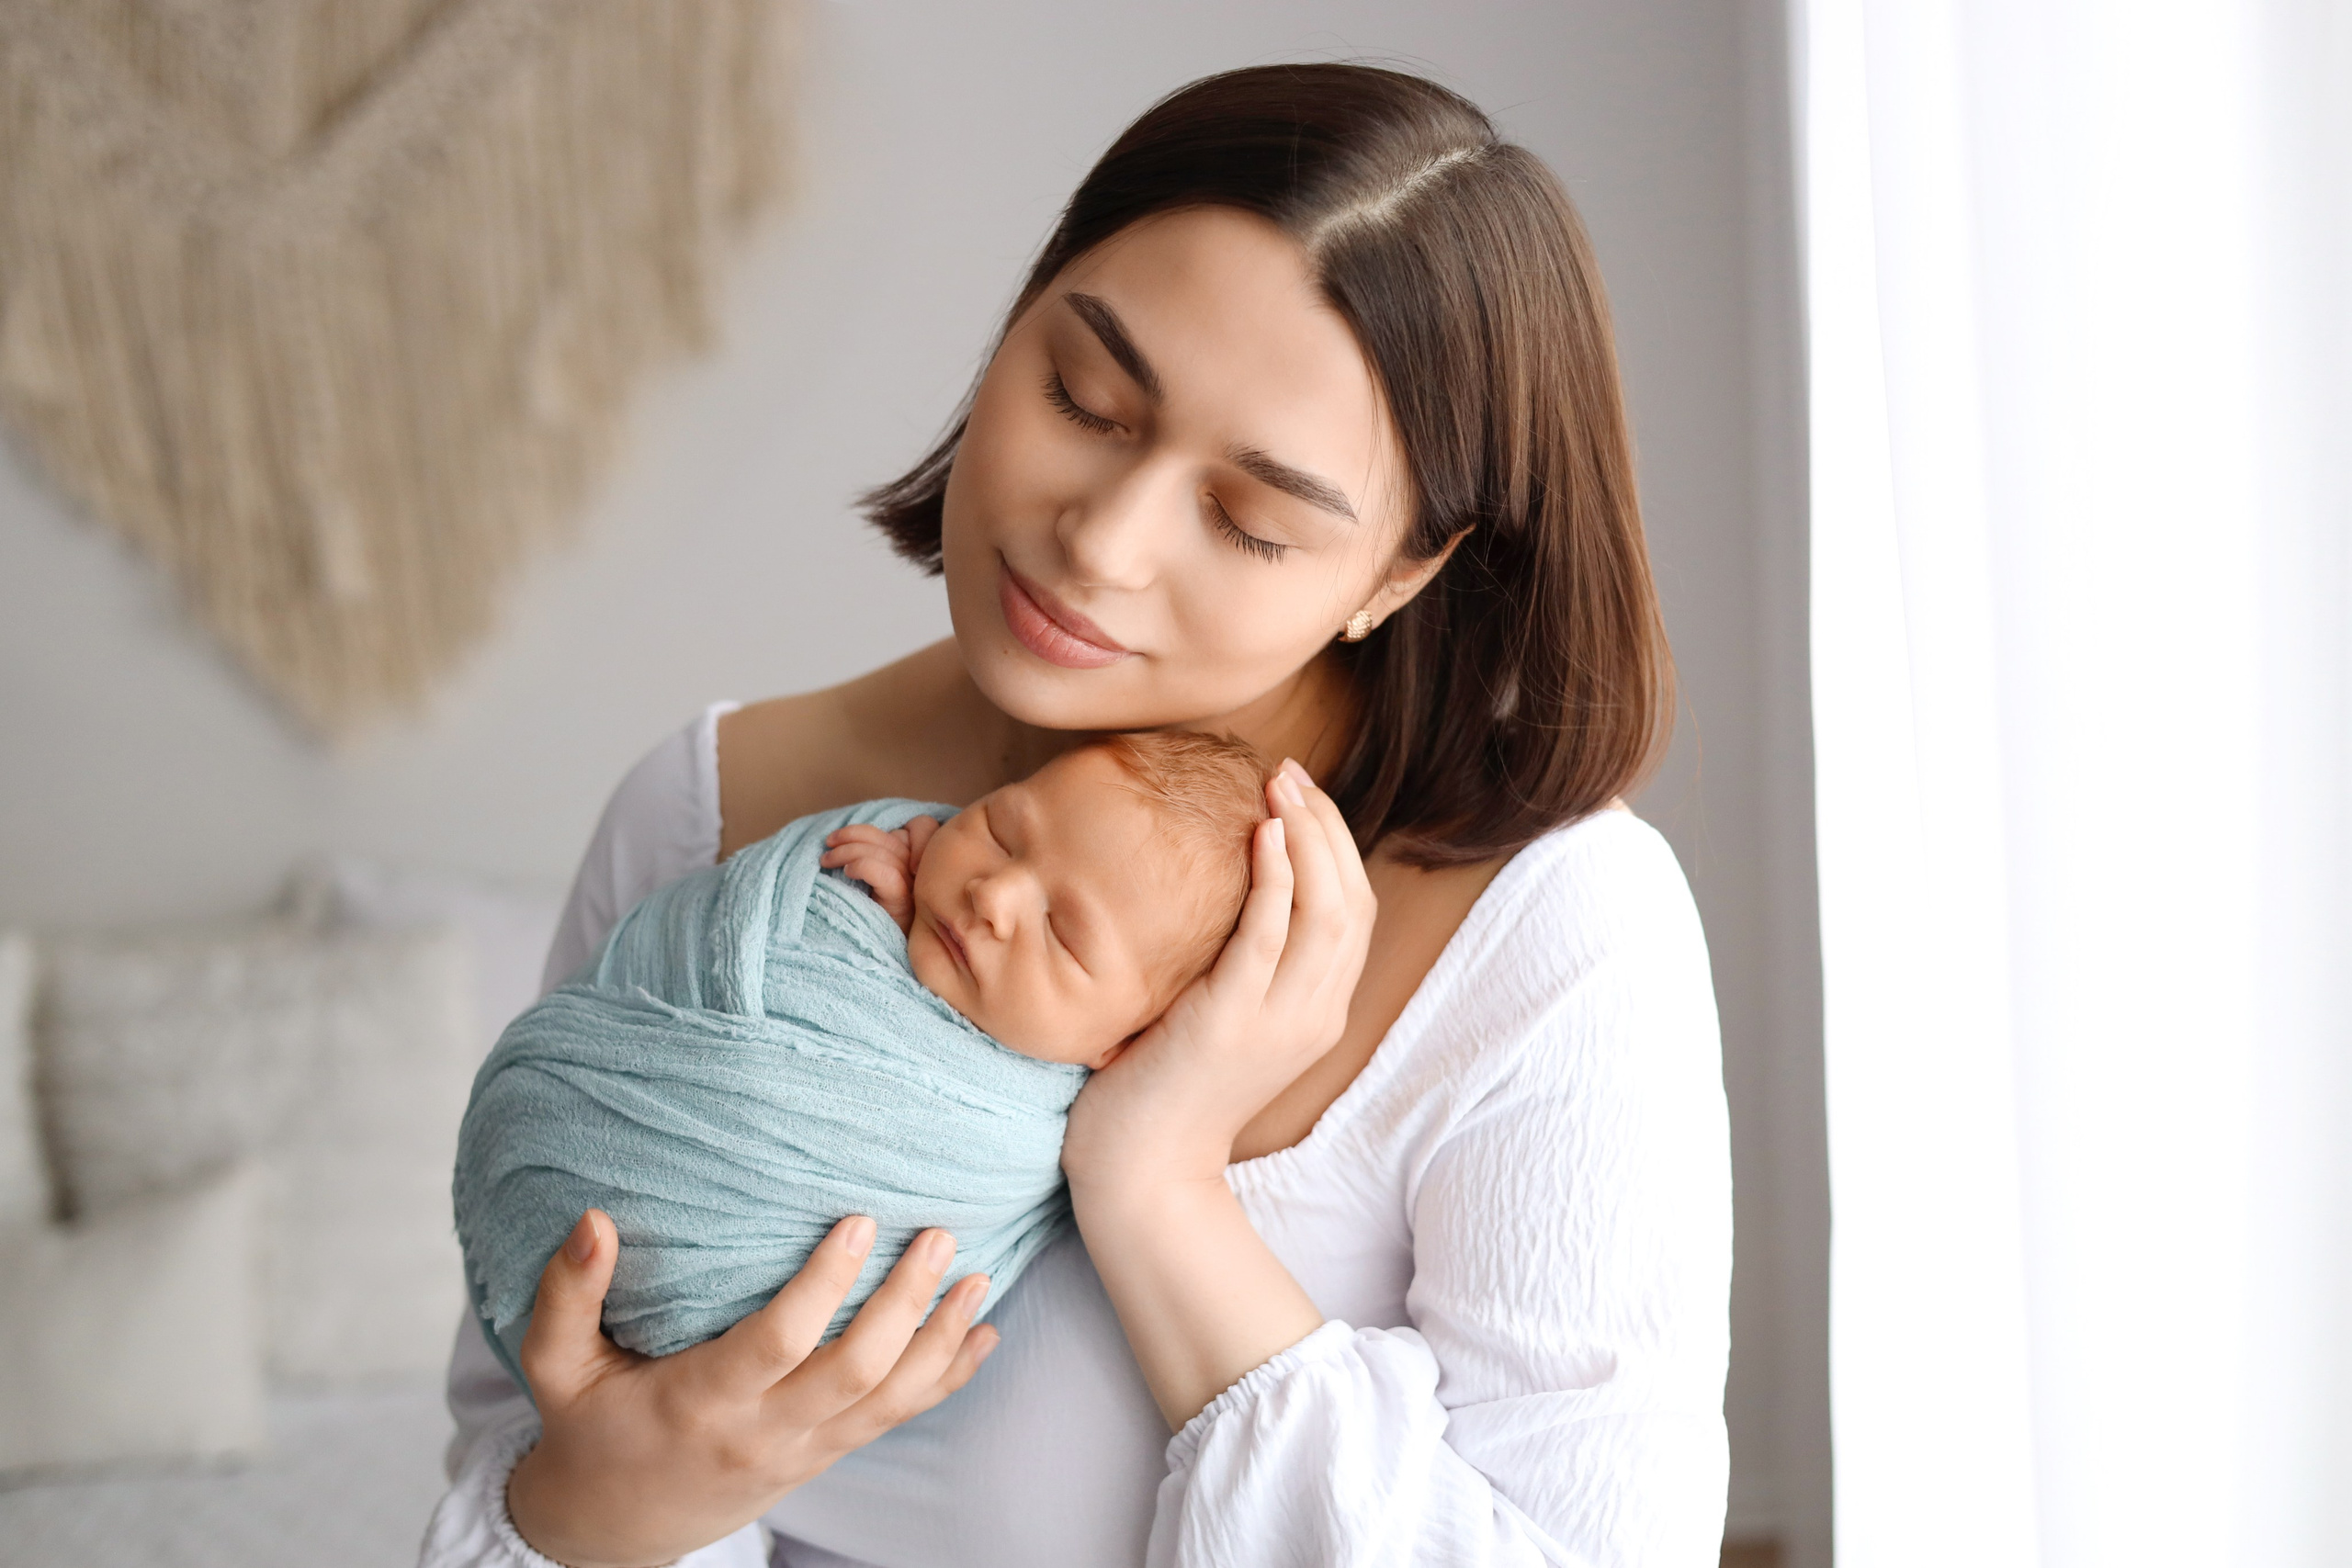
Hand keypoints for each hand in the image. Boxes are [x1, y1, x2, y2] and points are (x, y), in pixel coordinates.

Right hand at [506, 1209, 994, 1567]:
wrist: (616, 1527)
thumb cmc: (588, 1429)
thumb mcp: (557, 1370)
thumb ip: (569, 1297)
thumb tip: (593, 1220)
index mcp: (701, 1402)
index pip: (776, 1344)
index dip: (823, 1286)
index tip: (858, 1220)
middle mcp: (763, 1431)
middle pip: (855, 1372)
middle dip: (905, 1304)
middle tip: (939, 1235)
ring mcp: (803, 1449)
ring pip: (890, 1400)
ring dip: (942, 1339)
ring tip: (979, 1278)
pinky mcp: (825, 1453)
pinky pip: (896, 1419)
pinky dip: (945, 1377)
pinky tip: (982, 1336)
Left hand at [821, 817, 938, 932]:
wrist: (876, 956)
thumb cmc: (872, 919)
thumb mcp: (876, 882)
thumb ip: (878, 857)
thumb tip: (847, 839)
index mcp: (919, 863)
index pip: (919, 825)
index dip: (881, 828)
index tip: (837, 840)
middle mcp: (922, 872)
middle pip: (892, 836)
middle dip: (853, 835)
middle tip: (827, 845)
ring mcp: (915, 886)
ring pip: (884, 850)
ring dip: (848, 850)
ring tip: (826, 861)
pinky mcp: (903, 900)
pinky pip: (884, 872)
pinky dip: (862, 866)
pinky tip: (847, 873)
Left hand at [1060, 759, 1375, 1195]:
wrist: (1141, 1169)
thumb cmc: (1163, 1089)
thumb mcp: (1219, 1017)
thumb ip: (1240, 964)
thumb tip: (1225, 894)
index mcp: (1316, 1012)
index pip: (1354, 911)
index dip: (1336, 845)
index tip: (1301, 796)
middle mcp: (1314, 1015)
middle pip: (1352, 901)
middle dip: (1328, 827)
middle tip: (1292, 774)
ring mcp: (1281, 1020)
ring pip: (1326, 911)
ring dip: (1308, 838)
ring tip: (1280, 787)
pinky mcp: (1234, 1021)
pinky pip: (1270, 936)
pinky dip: (1276, 878)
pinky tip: (1263, 834)